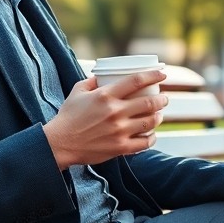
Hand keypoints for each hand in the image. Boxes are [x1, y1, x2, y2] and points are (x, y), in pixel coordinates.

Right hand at [43, 70, 168, 168]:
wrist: (59, 144)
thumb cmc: (68, 117)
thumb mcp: (77, 92)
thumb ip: (92, 81)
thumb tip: (103, 74)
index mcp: (105, 95)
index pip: (136, 81)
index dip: (153, 76)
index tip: (162, 75)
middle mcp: (115, 112)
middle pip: (149, 103)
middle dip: (161, 99)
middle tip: (164, 99)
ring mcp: (119, 131)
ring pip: (150, 122)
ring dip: (158, 117)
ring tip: (159, 115)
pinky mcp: (120, 148)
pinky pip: (144, 143)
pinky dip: (152, 138)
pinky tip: (151, 134)